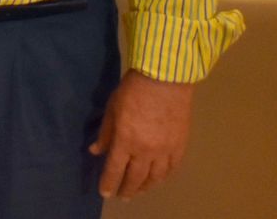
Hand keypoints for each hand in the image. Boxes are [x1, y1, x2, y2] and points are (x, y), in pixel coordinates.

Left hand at [90, 70, 195, 199]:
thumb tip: (96, 151)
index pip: (115, 170)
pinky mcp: (180, 146)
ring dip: (146, 187)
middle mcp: (146, 151)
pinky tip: (158, 179)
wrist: (165, 80)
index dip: (109, 184)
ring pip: (155, 178)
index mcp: (126, 141)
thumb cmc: (132, 91)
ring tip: (138, 191)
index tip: (105, 193)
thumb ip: (105, 133)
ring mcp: (165, 150)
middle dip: (127, 189)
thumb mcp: (112, 109)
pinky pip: (172, 169)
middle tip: (122, 196)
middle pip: (135, 178)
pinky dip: (164, 177)